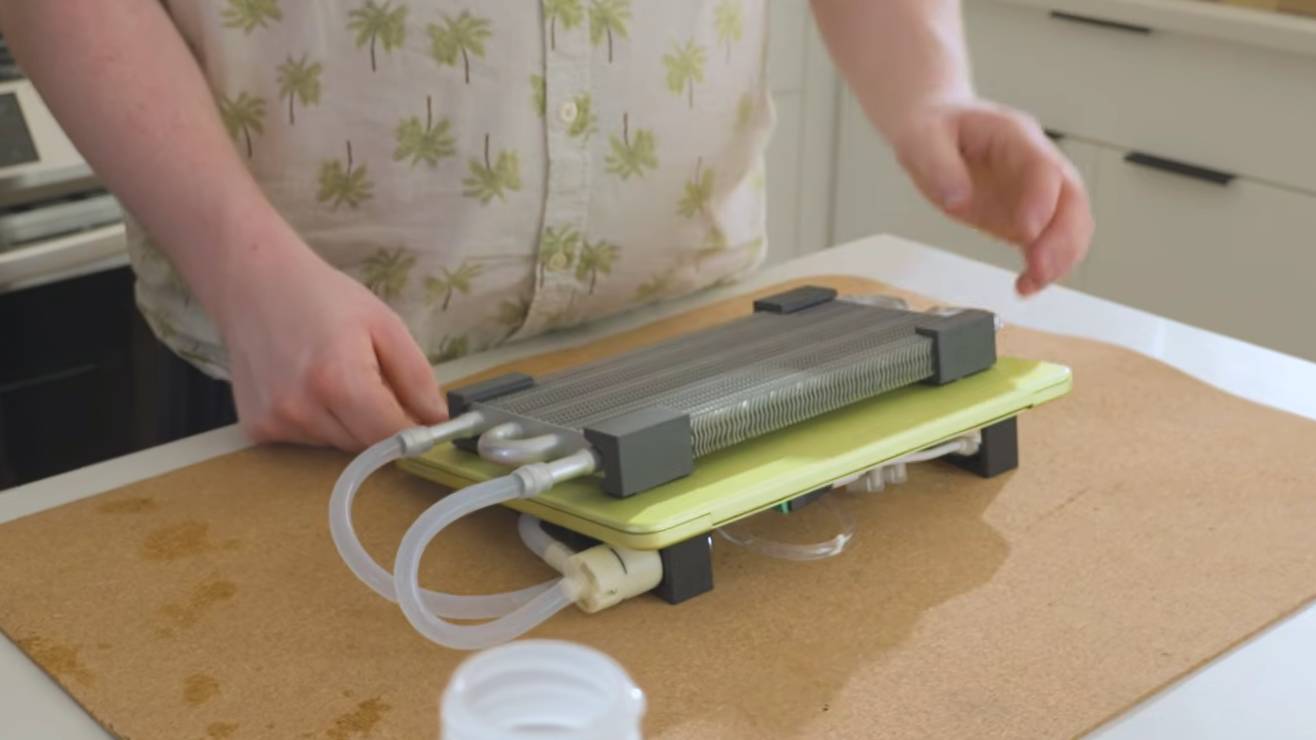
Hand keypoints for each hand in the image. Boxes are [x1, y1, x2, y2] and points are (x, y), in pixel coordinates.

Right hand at [213, 242, 447, 450]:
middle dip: (379, 422)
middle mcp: (301, 408)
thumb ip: (417, 378)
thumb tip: (439, 421)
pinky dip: (319, 422)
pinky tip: (308, 387)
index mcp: (339, 380)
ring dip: (348, 423)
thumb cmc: (323, 298)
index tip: (424, 422)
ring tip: (334, 378)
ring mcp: (274, 421)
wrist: (253, 283)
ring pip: (337, 444)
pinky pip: (307, 441)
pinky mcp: (257, 428)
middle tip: (374, 382)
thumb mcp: (385, 325)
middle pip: (365, 445)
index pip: (391, 436)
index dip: (413, 432)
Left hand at [888, 99, 1094, 294]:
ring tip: (1034, 283)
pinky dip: (1043, 268)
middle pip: (1071, 198)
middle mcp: (1035, 164)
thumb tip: (957, 199)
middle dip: (1063, 237)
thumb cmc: (934, 127)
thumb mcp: (922, 138)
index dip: (1042, 198)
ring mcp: (1033, 192)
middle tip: (1041, 268)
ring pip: (1069, 225)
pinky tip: (1027, 285)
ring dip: (1060, 257)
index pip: (1044, 166)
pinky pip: (1046, 244)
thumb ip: (939, 166)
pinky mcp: (1024, 217)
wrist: (934, 130)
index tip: (1029, 228)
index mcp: (1016, 137)